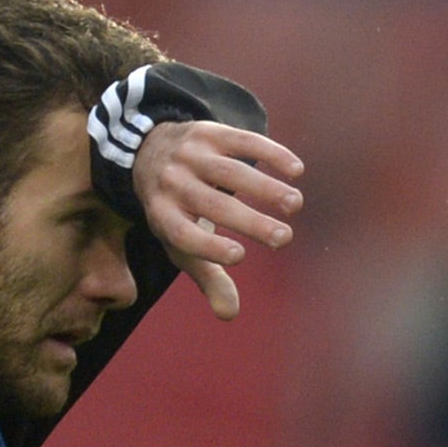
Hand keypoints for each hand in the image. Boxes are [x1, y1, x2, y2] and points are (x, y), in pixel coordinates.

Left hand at [131, 120, 303, 320]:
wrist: (151, 149)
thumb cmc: (176, 210)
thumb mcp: (181, 243)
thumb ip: (207, 276)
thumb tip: (228, 314)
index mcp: (163, 216)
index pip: (183, 234)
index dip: (209, 246)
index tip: (239, 256)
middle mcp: (172, 183)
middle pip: (212, 205)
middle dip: (250, 222)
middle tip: (283, 238)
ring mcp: (190, 155)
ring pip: (230, 172)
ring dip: (266, 187)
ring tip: (295, 204)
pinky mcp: (209, 132)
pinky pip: (242, 141)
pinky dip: (271, 153)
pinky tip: (296, 170)